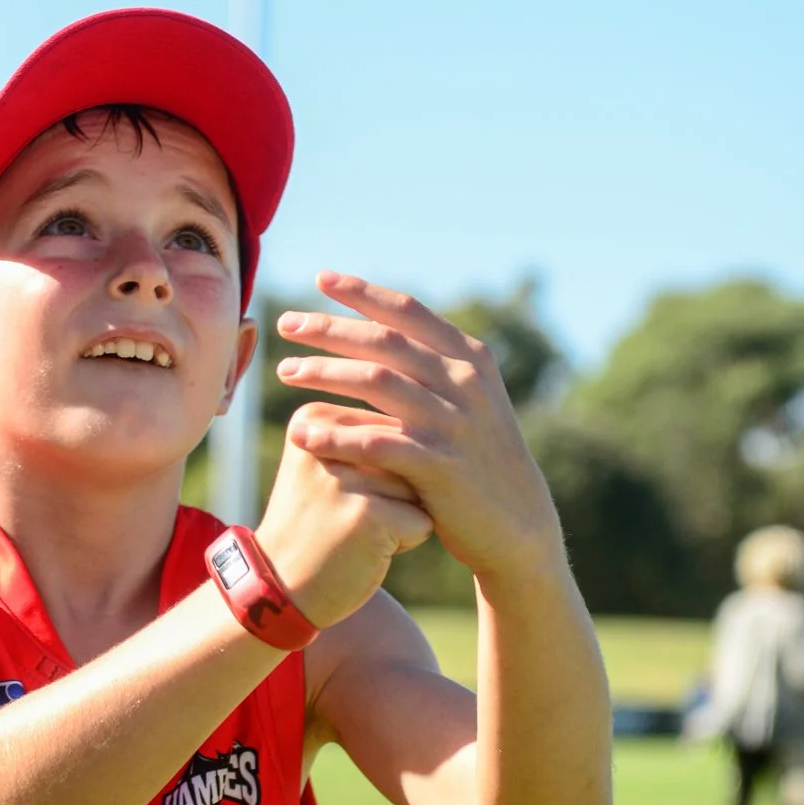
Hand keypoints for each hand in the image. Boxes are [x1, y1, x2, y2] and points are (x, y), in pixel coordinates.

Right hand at [254, 395, 432, 632]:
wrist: (279, 588)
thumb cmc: (316, 526)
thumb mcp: (326, 466)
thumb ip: (367, 439)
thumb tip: (431, 429)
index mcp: (314, 418)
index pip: (388, 429)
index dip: (382, 469)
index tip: (340, 493)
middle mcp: (327, 439)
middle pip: (407, 454)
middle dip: (395, 492)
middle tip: (349, 517)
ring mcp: (347, 478)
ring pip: (420, 486)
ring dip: (402, 515)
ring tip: (358, 532)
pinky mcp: (368, 514)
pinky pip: (422, 521)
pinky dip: (405, 542)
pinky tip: (367, 551)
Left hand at [271, 272, 564, 595]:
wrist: (518, 526)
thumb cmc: (478, 460)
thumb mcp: (468, 402)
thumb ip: (432, 368)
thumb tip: (381, 331)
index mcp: (470, 360)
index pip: (408, 313)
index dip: (363, 293)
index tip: (321, 278)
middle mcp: (465, 383)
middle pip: (385, 341)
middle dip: (330, 328)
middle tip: (285, 323)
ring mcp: (454, 424)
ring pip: (377, 382)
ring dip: (325, 372)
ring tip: (285, 371)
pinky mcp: (440, 467)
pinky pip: (377, 443)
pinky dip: (336, 435)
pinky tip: (302, 433)